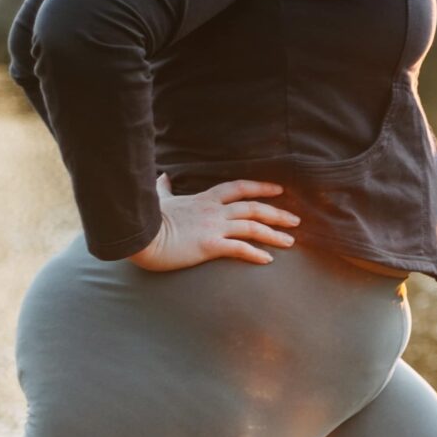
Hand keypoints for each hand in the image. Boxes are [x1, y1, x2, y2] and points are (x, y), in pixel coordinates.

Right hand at [125, 174, 299, 270]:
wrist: (140, 235)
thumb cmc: (149, 219)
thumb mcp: (161, 200)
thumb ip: (165, 189)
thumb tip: (163, 176)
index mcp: (205, 199)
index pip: (239, 187)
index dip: (261, 187)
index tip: (279, 190)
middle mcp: (214, 211)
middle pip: (253, 207)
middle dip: (277, 212)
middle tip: (296, 220)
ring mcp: (213, 227)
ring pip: (252, 227)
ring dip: (274, 234)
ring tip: (290, 241)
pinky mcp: (209, 245)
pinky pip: (239, 248)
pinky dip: (255, 253)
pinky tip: (268, 260)